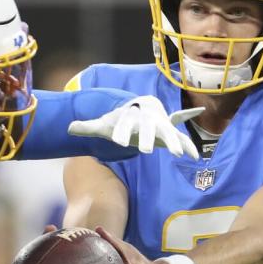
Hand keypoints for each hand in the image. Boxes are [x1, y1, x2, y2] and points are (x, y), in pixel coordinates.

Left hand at [68, 96, 203, 158]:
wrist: (140, 107)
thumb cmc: (119, 120)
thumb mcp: (103, 123)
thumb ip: (88, 127)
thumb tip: (68, 127)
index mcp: (129, 116)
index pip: (124, 122)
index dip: (120, 131)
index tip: (117, 141)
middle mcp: (145, 119)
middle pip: (147, 127)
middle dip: (147, 137)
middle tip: (145, 150)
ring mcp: (159, 124)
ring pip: (167, 131)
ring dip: (172, 141)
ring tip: (176, 154)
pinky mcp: (169, 131)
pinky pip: (180, 137)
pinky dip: (187, 145)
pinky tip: (193, 156)